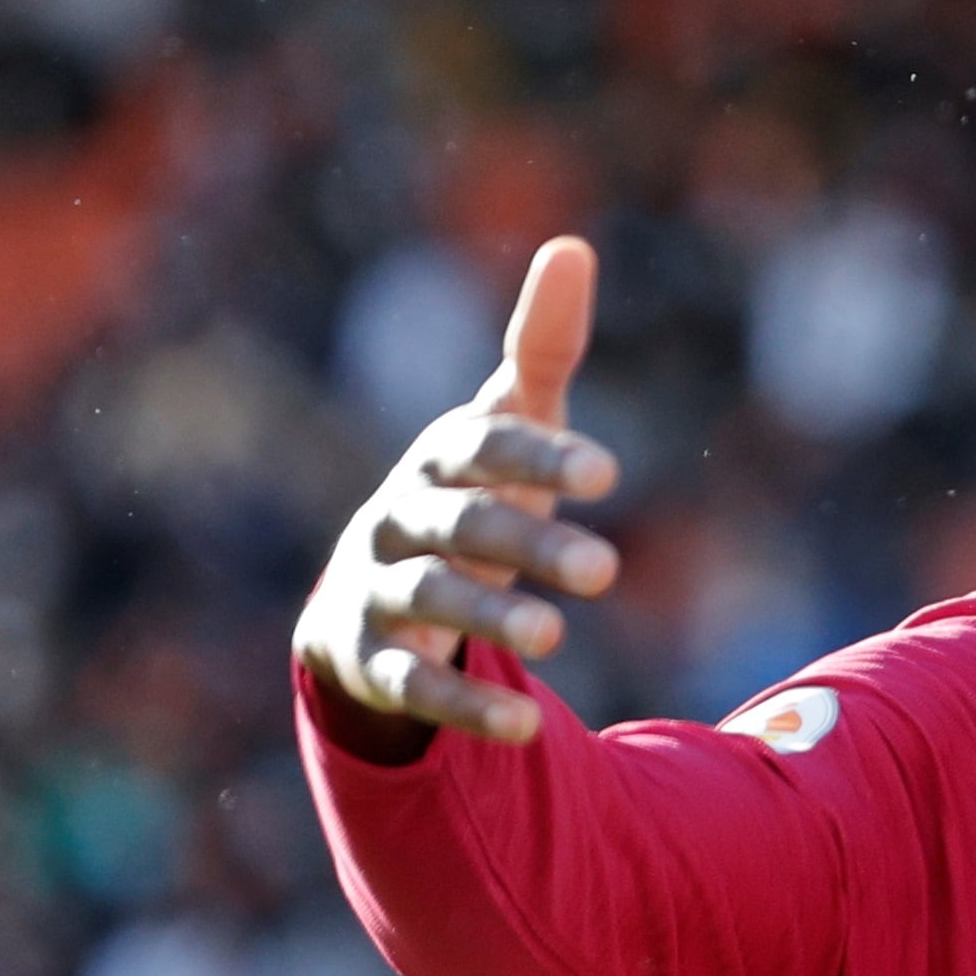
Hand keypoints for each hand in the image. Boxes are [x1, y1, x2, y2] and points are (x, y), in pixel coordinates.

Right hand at [293, 236, 623, 760]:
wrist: (374, 594)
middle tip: (608, 571)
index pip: (485, 447)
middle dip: (526, 543)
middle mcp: (396, 517)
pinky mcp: (367, 658)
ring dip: (489, 615)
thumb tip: (572, 245)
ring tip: (556, 638)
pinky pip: (412, 684)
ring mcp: (374, 588)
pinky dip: (464, 705)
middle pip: (458, 524)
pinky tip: (525, 729)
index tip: (608, 474)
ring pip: (426, 598)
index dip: (539, 457)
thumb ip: (541, 349)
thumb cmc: (464, 497)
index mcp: (439, 459)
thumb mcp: (505, 428)